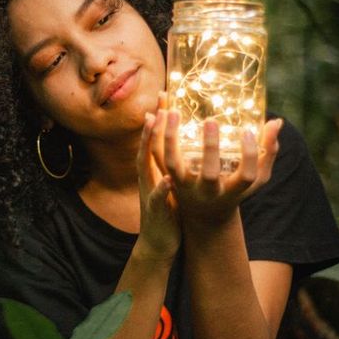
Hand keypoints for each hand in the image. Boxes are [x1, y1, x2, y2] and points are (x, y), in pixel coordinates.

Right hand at [135, 106, 180, 260]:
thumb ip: (179, 163)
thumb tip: (193, 142)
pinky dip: (160, 188)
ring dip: (149, 144)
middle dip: (152, 123)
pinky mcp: (155, 211)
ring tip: (156, 124)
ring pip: (145, 165)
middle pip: (146, 145)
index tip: (165, 95)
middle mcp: (148, 178)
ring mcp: (149, 192)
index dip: (158, 118)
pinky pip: (156, 199)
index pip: (155, 140)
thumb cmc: (170, 211)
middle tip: (159, 101)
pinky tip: (168, 178)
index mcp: (154, 170)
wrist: (158, 243)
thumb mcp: (173, 183)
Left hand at [156, 111, 281, 226]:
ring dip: (170, 138)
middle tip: (210, 121)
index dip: (249, 155)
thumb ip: (268, 151)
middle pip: (210, 174)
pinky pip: (157, 157)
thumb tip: (276, 122)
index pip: (247, 176)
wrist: (204, 214)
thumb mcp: (256, 177)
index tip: (247, 131)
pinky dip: (155, 136)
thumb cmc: (234, 189)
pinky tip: (158, 112)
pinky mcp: (168, 178)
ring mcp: (185, 186)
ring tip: (172, 111)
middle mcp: (208, 192)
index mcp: (233, 190)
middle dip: (210, 148)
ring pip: (173, 164)